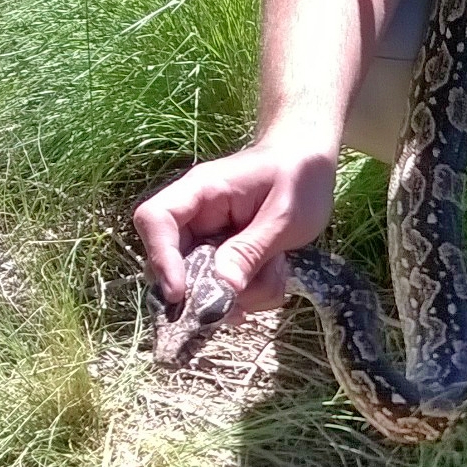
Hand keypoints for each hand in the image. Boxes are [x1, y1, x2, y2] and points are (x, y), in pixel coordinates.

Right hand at [134, 143, 337, 312]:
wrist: (311, 166)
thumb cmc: (298, 177)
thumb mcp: (284, 216)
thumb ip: (251, 250)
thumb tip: (223, 288)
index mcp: (201, 191)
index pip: (155, 219)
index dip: (160, 258)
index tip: (178, 295)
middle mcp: (195, 216)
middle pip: (172, 263)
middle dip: (210, 290)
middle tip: (247, 300)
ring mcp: (208, 239)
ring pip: (204, 284)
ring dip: (243, 292)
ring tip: (278, 269)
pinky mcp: (225, 257)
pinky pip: (227, 288)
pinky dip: (253, 292)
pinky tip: (277, 272)